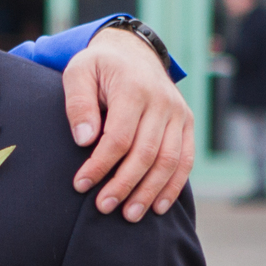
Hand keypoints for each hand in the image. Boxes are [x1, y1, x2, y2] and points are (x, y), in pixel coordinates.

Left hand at [63, 27, 194, 220]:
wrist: (133, 51)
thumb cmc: (99, 66)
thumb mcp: (78, 73)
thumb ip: (78, 103)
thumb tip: (85, 140)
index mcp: (133, 89)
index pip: (119, 137)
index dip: (100, 165)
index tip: (81, 184)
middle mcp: (162, 102)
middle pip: (146, 153)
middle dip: (124, 184)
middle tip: (103, 207)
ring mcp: (178, 113)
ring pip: (169, 161)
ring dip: (149, 191)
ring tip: (129, 215)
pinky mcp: (186, 123)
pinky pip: (185, 159)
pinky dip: (173, 185)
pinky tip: (158, 206)